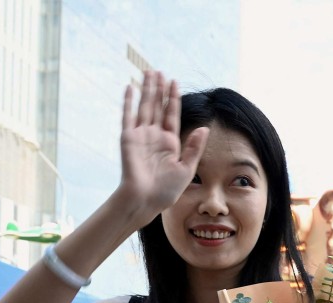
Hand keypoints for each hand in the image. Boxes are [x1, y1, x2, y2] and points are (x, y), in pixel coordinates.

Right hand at [119, 70, 208, 224]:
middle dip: (159, 89)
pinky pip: (128, 116)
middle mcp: (155, 136)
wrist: (145, 200)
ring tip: (149, 73)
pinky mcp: (128, 138)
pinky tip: (130, 88)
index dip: (173, 98)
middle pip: (158, 106)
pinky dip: (129, 102)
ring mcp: (141, 136)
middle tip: (159, 71)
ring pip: (145, 107)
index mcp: (170, 142)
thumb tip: (204, 128)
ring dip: (147, 90)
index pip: (172, 114)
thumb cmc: (166, 190)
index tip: (175, 81)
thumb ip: (194, 148)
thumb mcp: (186, 168)